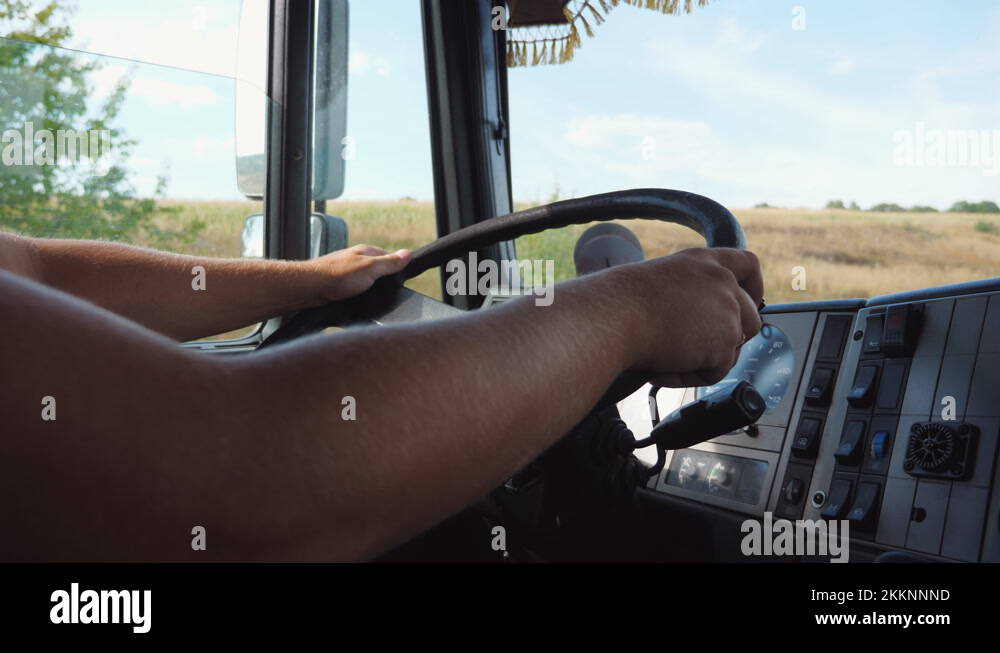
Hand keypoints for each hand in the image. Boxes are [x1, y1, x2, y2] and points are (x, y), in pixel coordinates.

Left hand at [301, 245, 411, 304]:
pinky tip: (355, 302)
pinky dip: (357, 296)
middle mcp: (356, 259)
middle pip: (378, 270)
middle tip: (383, 294)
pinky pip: (354, 290)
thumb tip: (408, 254)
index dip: (396, 270)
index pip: (390, 258)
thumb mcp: (370, 268)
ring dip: (368, 291)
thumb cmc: (338, 276)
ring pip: (365, 282)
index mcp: (366, 252)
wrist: (309, 288)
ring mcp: (346, 271)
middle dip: (382, 282)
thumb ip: (389, 263)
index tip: (399, 282)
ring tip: (368, 299)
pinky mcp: (338, 284)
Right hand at [610, 247, 763, 387]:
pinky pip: (717, 370)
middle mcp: (721, 281)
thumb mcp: (659, 285)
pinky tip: (665, 369)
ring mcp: (728, 310)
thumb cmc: (620, 303)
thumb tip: (692, 322)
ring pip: (734, 348)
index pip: (748, 265)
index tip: (750, 300)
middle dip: (729, 338)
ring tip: (670, 360)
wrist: (616, 317)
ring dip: (706, 359)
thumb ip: (687, 295)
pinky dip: (691, 376)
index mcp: (703, 262)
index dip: (754, 287)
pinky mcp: (726, 341)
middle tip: (699, 350)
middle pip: (750, 316)